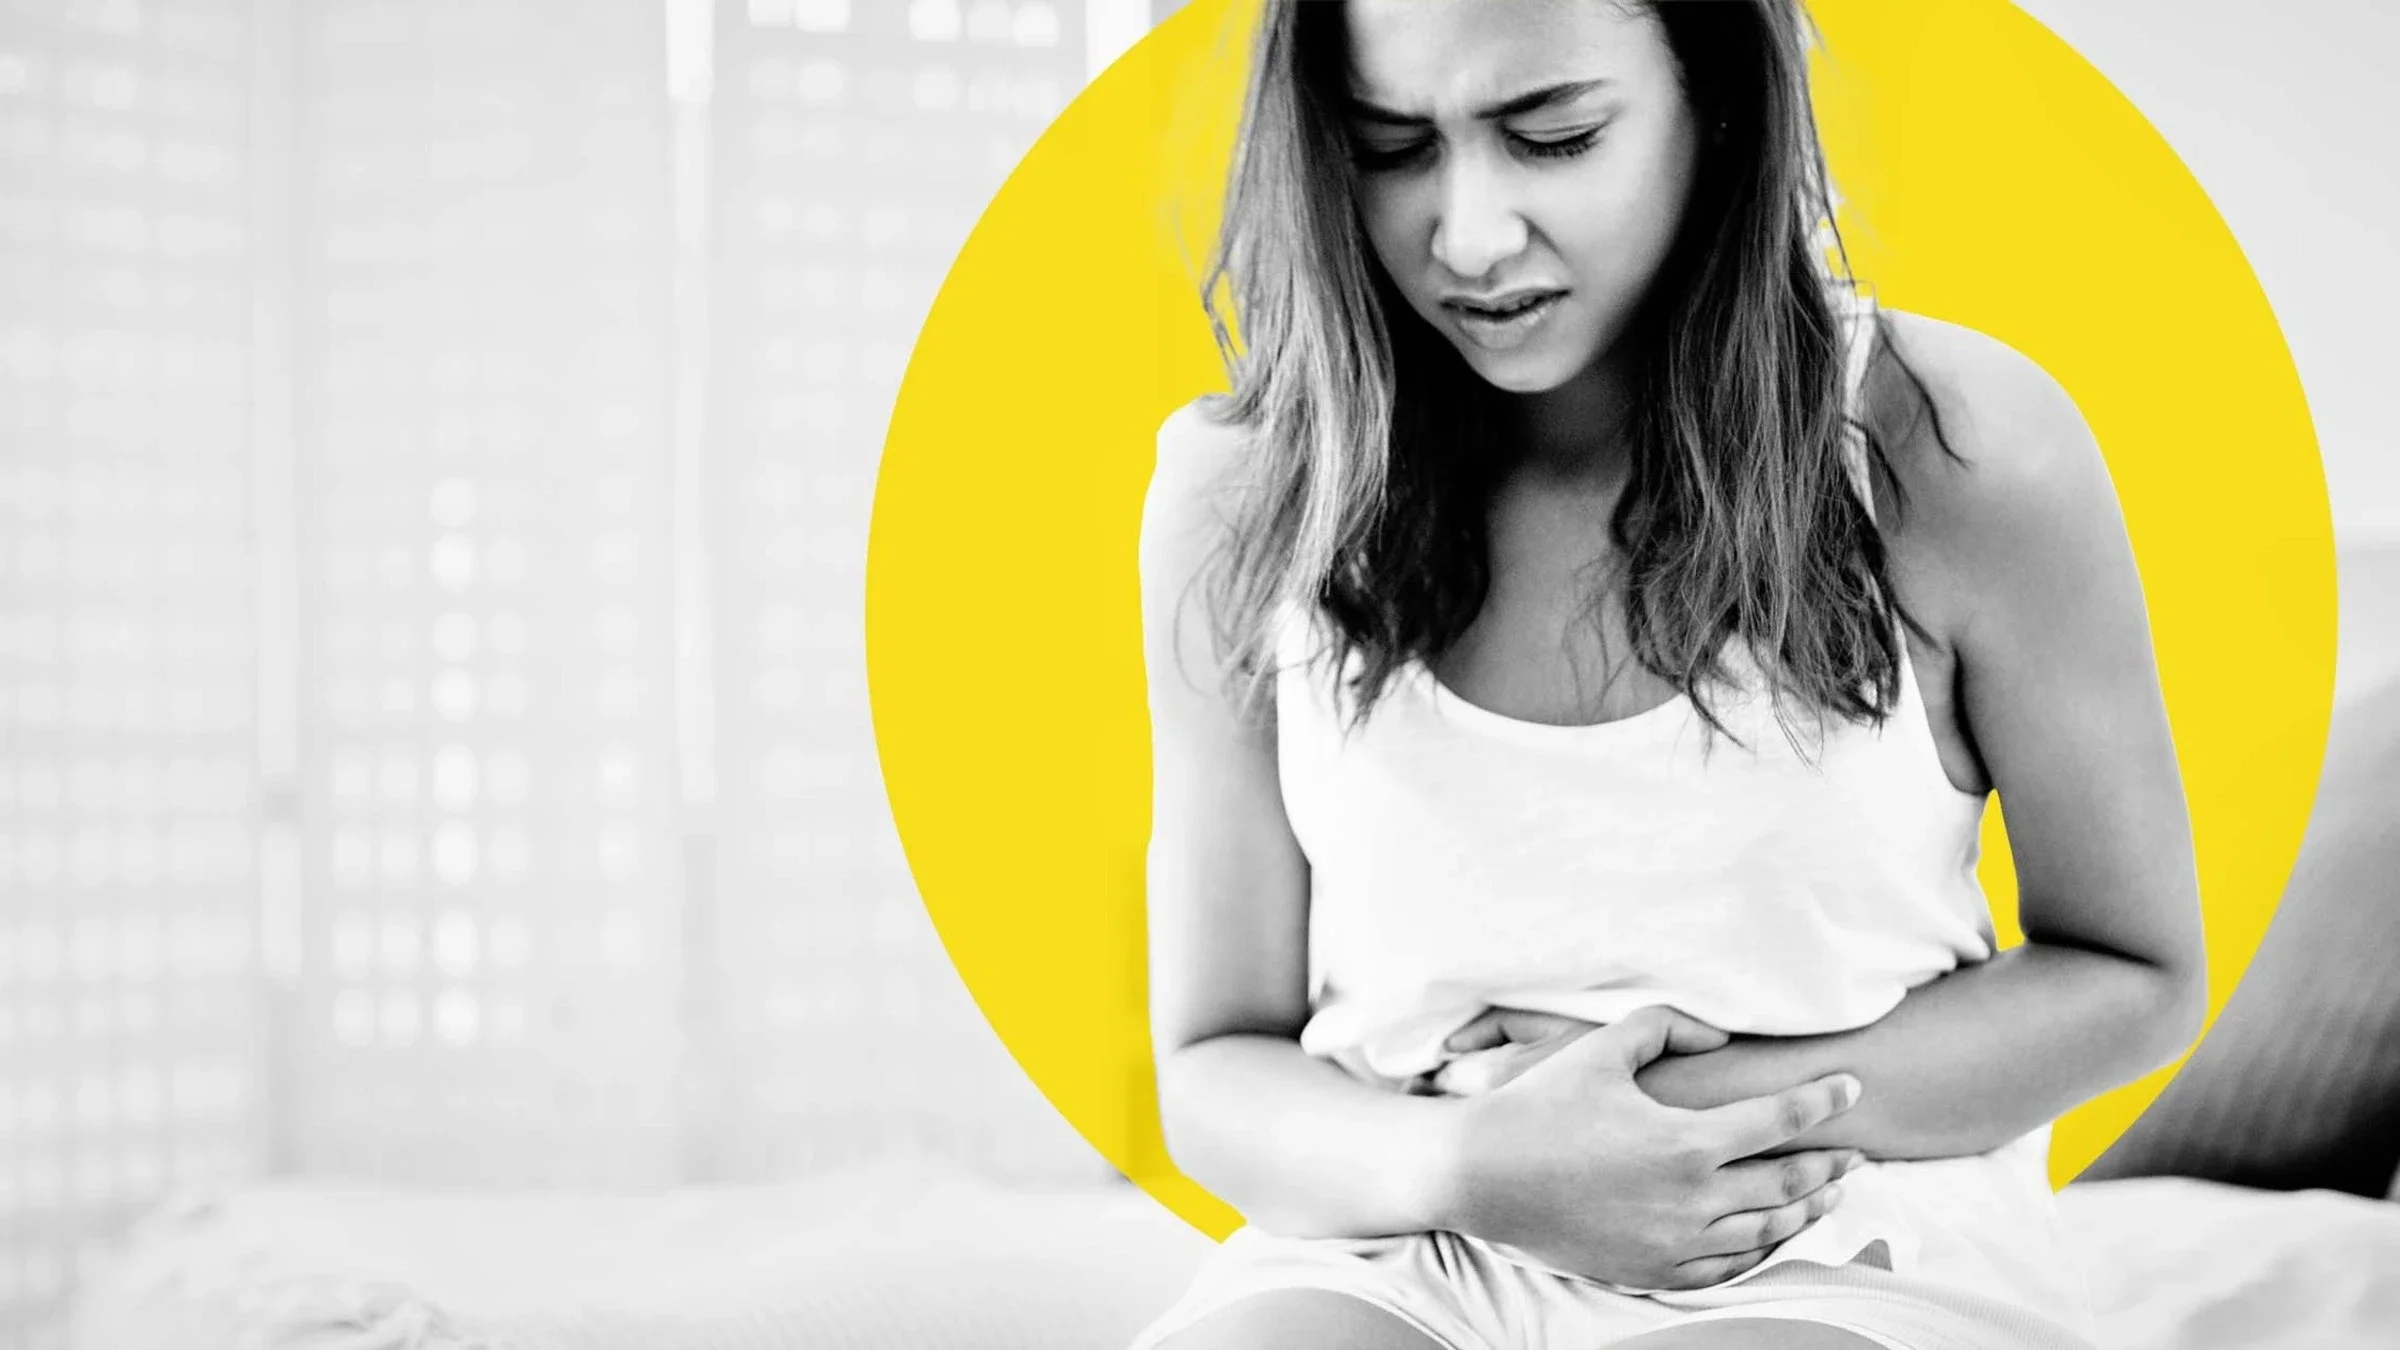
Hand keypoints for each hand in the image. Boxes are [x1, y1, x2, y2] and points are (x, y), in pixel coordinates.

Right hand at [1437, 1005, 1865, 1289]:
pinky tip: (1769, 1235)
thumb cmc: (1540, 1106)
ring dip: (1805, 1210)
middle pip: (1787, 1183)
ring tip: (1827, 1192)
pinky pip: (1726, 1268)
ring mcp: (1674, 1242)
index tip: (1851, 1087)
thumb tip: (1719, 1034)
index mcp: (1686, 1142)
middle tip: (1857, 1150)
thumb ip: (1666, 1029)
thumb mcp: (1602, 1049)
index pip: (1781, 1119)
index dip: (1822, 1100)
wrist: (1481, 1175)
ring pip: (1765, 1232)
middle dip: (1830, 1163)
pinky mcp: (1652, 1270)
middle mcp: (1691, 1200)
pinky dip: (1759, 1250)